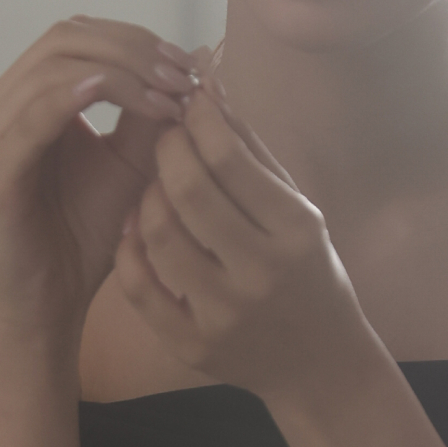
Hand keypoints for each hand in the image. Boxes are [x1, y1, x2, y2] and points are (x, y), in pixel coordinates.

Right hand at [0, 16, 198, 350]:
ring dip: (118, 73)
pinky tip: (109, 94)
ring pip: (51, 70)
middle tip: (183, 78)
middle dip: (132, 51)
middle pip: (65, 39)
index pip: (80, 36)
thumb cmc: (88, 234)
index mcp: (30, 97)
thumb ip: (150, 111)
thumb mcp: (132, 162)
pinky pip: (31, 118)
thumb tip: (196, 60)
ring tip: (166, 96)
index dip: (137, 40)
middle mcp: (2, 106)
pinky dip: (72, 97)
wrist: (52, 300)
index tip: (190, 67)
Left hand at [114, 65, 369, 406]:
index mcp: (295, 231)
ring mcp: (224, 314)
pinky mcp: (192, 346)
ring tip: (155, 182)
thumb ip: (251, 150)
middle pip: (188, 190)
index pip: (229, 158)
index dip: (197, 120)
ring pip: (158, 233)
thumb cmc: (307, 272)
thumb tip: (208, 82)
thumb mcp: (295, 209)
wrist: (318, 364)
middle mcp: (261, 274)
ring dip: (146, 194)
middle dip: (166, 149)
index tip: (188, 106)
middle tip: (165, 138)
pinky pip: (139, 286)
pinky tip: (137, 227)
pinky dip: (129, 248)